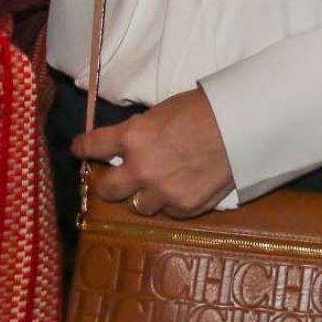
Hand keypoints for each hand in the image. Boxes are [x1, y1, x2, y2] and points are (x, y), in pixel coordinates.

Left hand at [75, 86, 234, 218]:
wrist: (243, 126)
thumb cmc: (205, 109)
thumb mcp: (164, 111)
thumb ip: (141, 131)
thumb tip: (130, 142)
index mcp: (133, 137)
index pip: (93, 145)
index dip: (82, 148)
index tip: (78, 149)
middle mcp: (141, 169)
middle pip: (107, 189)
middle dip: (107, 183)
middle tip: (114, 179)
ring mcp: (162, 192)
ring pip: (138, 205)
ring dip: (143, 195)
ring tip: (156, 186)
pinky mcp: (184, 207)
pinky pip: (168, 212)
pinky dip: (171, 203)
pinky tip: (182, 189)